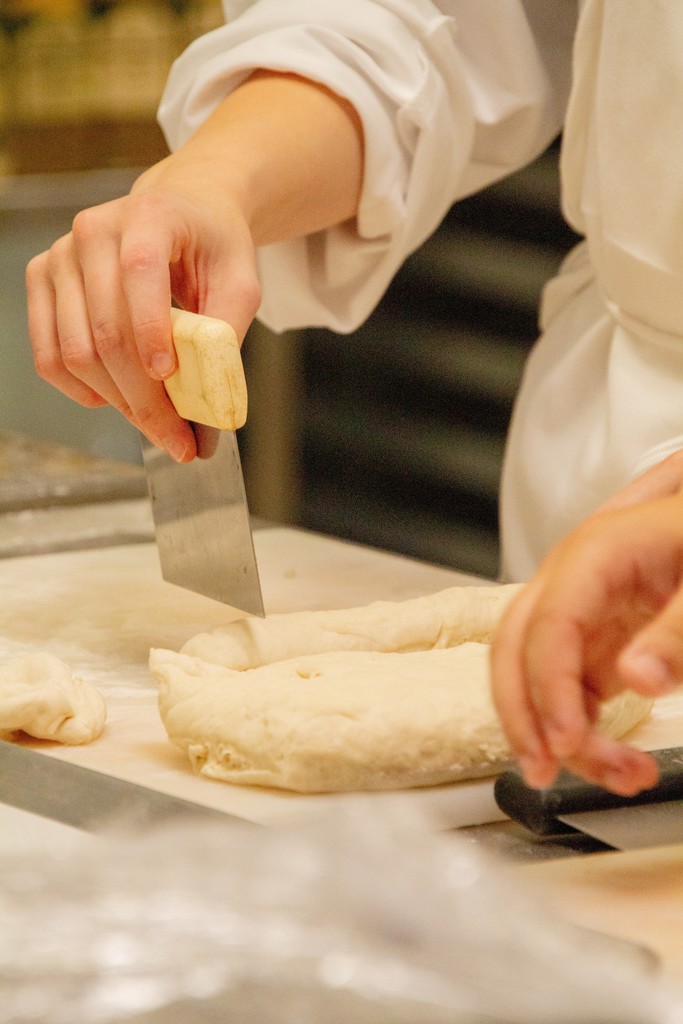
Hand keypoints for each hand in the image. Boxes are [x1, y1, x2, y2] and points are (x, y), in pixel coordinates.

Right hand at [25, 161, 260, 461]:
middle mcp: (95, 231)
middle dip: (143, 396)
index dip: (150, 331)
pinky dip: (80, 388)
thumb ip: (227, 336)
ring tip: (157, 424)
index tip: (170, 378)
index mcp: (149, 216)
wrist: (183, 211)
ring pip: (76, 350)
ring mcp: (62, 255)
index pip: (139, 273)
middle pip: (107, 329)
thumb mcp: (241, 282)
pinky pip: (49, 354)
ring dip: (117, 401)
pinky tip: (114, 399)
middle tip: (178, 440)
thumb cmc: (213, 247)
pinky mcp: (43, 280)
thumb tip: (212, 409)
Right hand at [490, 490, 682, 794]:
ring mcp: (579, 612)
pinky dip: (582, 728)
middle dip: (522, 714)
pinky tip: (617, 759)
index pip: (549, 624)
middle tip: (544, 771)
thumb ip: (677, 631)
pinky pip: (570, 689)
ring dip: (555, 731)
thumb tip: (640, 679)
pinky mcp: (596, 639)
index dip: (550, 687)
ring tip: (618, 777)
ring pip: (537, 676)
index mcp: (594, 554)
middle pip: (516, 649)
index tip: (567, 741)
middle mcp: (571, 582)